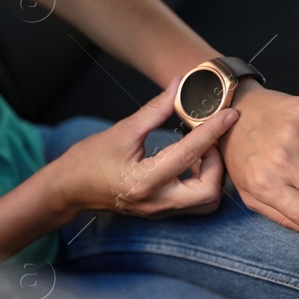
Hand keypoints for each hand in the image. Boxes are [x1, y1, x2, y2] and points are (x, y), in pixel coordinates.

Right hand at [43, 86, 236, 218]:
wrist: (69, 188)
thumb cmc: (89, 160)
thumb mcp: (122, 131)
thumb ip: (154, 110)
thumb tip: (177, 87)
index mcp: (146, 180)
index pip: (190, 154)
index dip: (213, 131)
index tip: (230, 114)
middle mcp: (157, 201)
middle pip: (209, 191)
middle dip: (217, 164)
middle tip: (210, 140)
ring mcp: (159, 210)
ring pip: (205, 202)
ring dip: (212, 175)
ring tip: (200, 151)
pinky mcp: (159, 211)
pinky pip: (193, 202)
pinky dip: (201, 182)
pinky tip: (190, 162)